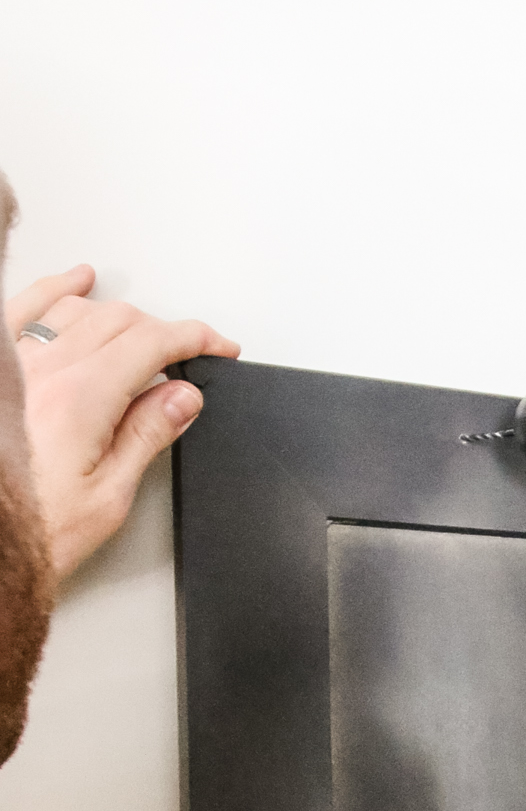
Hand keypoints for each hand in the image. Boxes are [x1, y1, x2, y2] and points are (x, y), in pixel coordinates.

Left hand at [5, 266, 239, 577]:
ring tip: (148, 332)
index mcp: (80, 401)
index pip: (152, 344)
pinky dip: (57, 288)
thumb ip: (147, 437)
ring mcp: (17, 365)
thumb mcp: (109, 497)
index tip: (219, 348)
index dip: (195, 339)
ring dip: (121, 315)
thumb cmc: (33, 528)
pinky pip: (27, 306)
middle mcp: (45, 372)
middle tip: (191, 354)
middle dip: (166, 331)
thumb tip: (182, 397)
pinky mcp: (1, 370)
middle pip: (121, 322)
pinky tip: (77, 282)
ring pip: (79, 309)